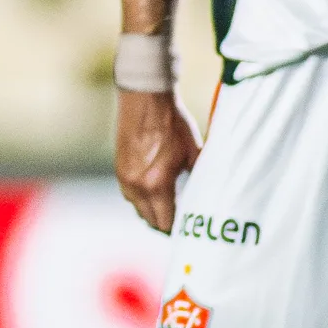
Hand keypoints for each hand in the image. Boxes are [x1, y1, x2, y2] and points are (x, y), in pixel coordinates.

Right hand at [115, 88, 199, 233]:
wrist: (145, 98)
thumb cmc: (172, 122)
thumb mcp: (193, 151)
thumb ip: (199, 177)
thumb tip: (208, 196)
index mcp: (157, 185)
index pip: (165, 223)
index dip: (177, 230)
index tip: (188, 229)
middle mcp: (137, 186)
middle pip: (149, 220)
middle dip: (164, 223)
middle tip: (180, 221)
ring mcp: (124, 178)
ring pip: (137, 208)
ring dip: (151, 211)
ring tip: (167, 206)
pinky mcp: (118, 168)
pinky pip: (129, 194)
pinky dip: (141, 197)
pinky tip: (153, 189)